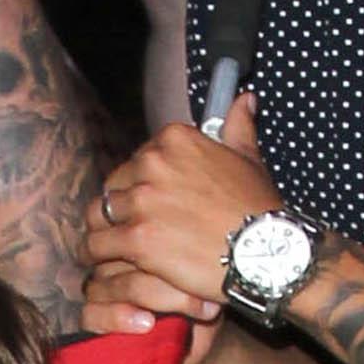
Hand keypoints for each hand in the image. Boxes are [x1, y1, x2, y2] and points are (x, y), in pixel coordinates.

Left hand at [83, 94, 279, 354]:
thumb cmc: (257, 207)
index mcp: (174, 139)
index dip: (141, 184)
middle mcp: (152, 162)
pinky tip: (105, 264)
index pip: (137, 159)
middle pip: (116, 184)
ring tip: (111, 248)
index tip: (152, 203)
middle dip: (122, 207)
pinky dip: (97, 255)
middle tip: (132, 229)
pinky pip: (97, 243)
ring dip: (103, 230)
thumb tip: (244, 99)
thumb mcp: (248, 159)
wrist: (266, 252)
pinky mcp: (137, 237)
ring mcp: (142, 200)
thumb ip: (238, 126)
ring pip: (99, 212)